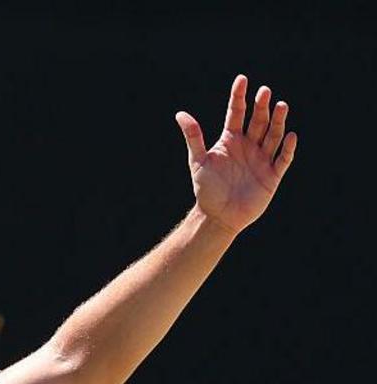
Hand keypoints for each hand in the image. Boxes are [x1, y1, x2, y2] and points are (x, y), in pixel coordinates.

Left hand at [175, 75, 296, 234]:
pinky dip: (287, 148)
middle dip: (261, 106)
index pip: (236, 113)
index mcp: (230, 140)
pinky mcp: (272, 175)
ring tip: (280, 105)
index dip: (239, 96)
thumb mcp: (198, 160)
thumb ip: (193, 137)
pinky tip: (291, 136)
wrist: (217, 215)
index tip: (242, 79)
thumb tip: (180, 114)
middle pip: (257, 121)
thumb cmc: (206, 188)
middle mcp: (248, 146)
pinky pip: (283, 159)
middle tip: (264, 91)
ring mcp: (261, 159)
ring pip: (273, 135)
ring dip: (277, 121)